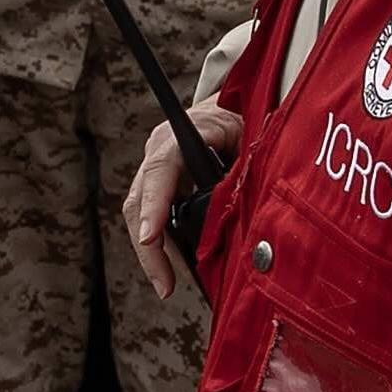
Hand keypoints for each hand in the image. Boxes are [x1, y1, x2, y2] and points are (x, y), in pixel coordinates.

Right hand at [119, 94, 238, 287]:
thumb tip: (236, 211)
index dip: (154, 205)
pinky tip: (171, 270)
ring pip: (140, 214)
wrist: (234, 106)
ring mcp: (156, 168)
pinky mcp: (161, 185)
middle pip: (140, 200)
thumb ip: (241, 170)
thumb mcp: (251, 138)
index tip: (150, 237)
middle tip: (165, 284)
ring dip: (153, 252)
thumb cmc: (245, 118)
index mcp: (180, 133)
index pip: (160, 169)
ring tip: (168, 284)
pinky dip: (160, 245)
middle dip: (149, 247)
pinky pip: (152, 217)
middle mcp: (159, 151)